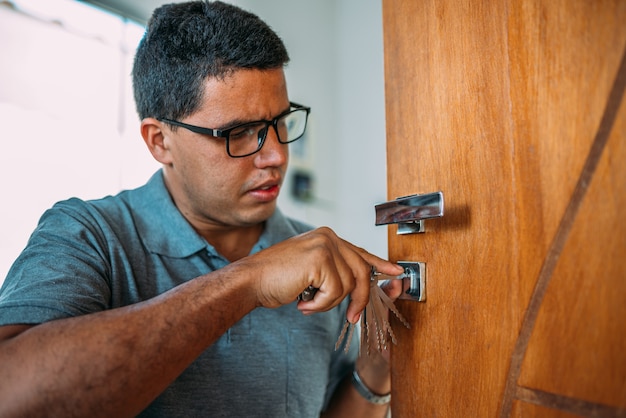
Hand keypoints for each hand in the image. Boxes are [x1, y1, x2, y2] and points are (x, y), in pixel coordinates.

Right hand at [239, 227, 403, 322]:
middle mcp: (328, 237)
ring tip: (307, 302)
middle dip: (359, 299)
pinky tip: (302, 302)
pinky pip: (335, 293)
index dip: (379, 264)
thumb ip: (334, 270)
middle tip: (352, 317)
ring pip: (347, 286)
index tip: (395, 273)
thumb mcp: (311, 270)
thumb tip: (360, 283)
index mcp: (327, 237)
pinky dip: (320, 305)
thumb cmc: (277, 278)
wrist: (251, 280)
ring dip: (328, 303)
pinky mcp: (320, 260)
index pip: (360, 252)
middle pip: (361, 272)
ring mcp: (325, 246)